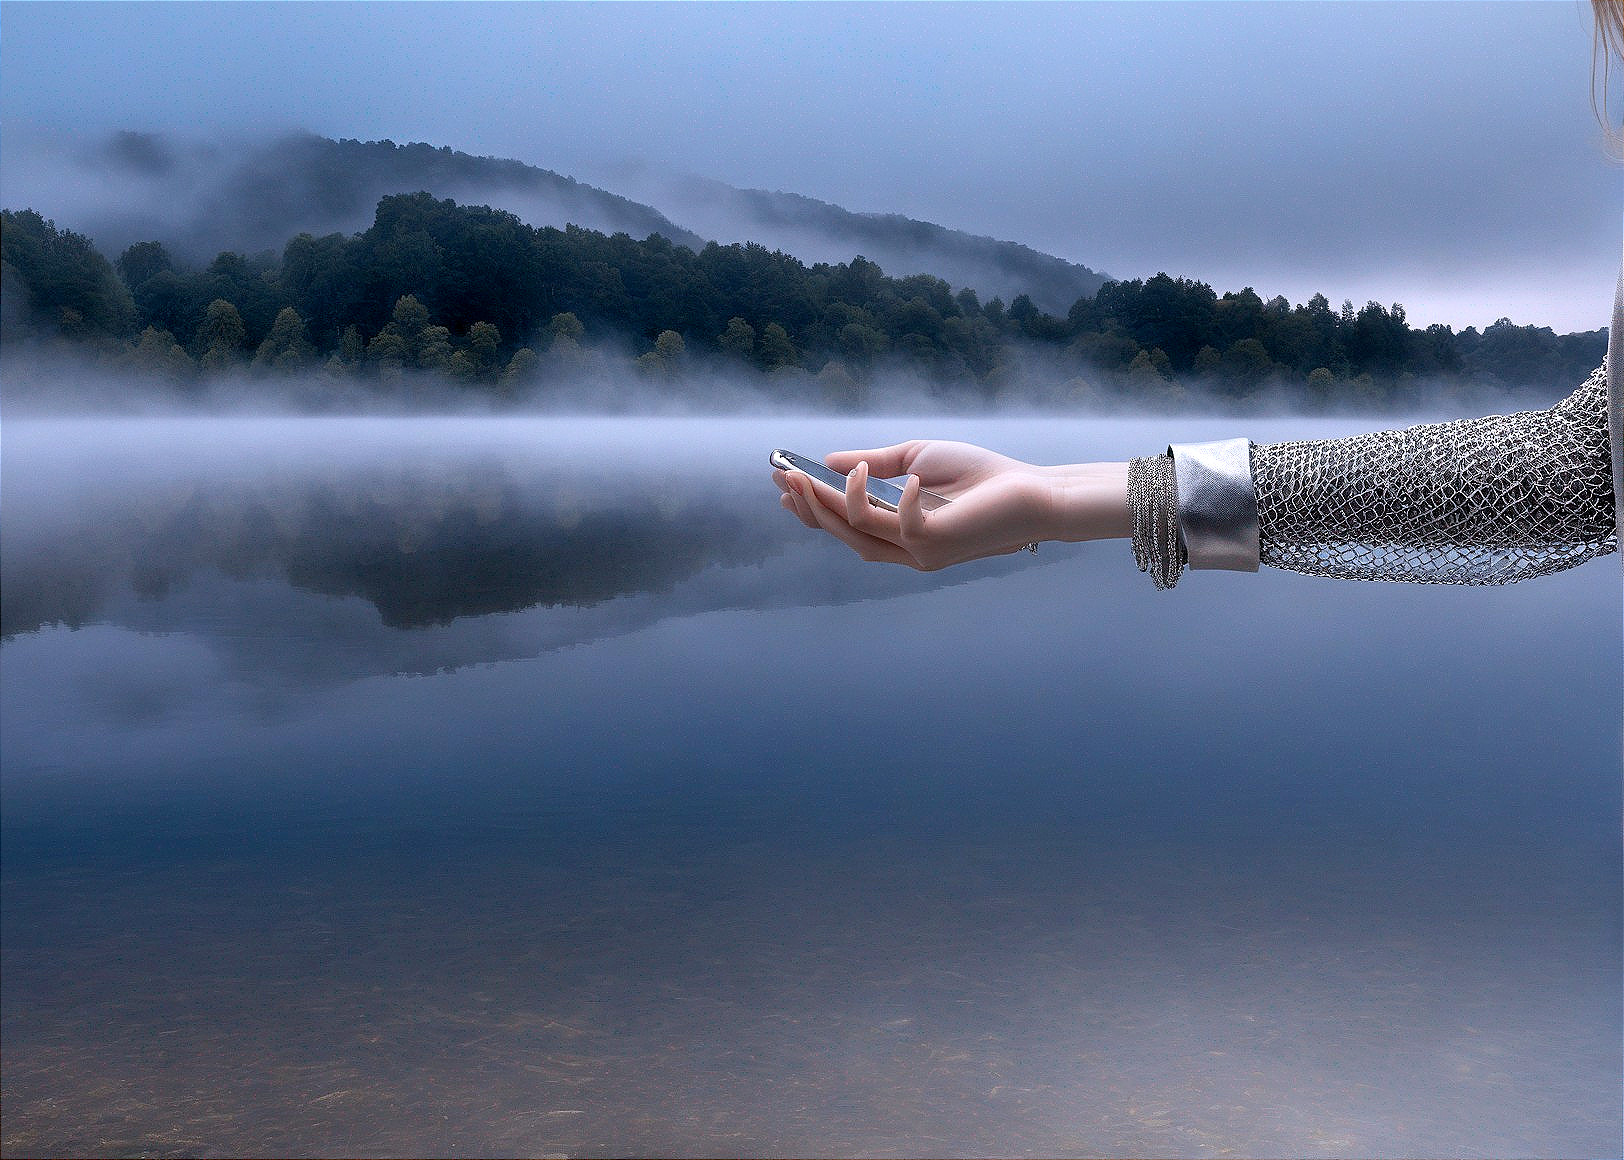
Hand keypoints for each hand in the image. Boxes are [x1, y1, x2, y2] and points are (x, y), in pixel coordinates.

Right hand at [772, 440, 1130, 570]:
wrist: (1032, 492)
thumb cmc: (979, 476)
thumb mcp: (917, 459)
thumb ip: (876, 462)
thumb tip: (832, 461)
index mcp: (897, 532)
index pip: (844, 524)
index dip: (810, 505)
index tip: (784, 480)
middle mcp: (904, 549)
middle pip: (841, 533)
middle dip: (809, 505)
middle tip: (785, 476)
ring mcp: (919, 551)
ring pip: (859, 531)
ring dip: (832, 501)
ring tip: (812, 473)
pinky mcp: (937, 542)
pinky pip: (901, 524)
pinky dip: (896, 500)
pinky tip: (907, 479)